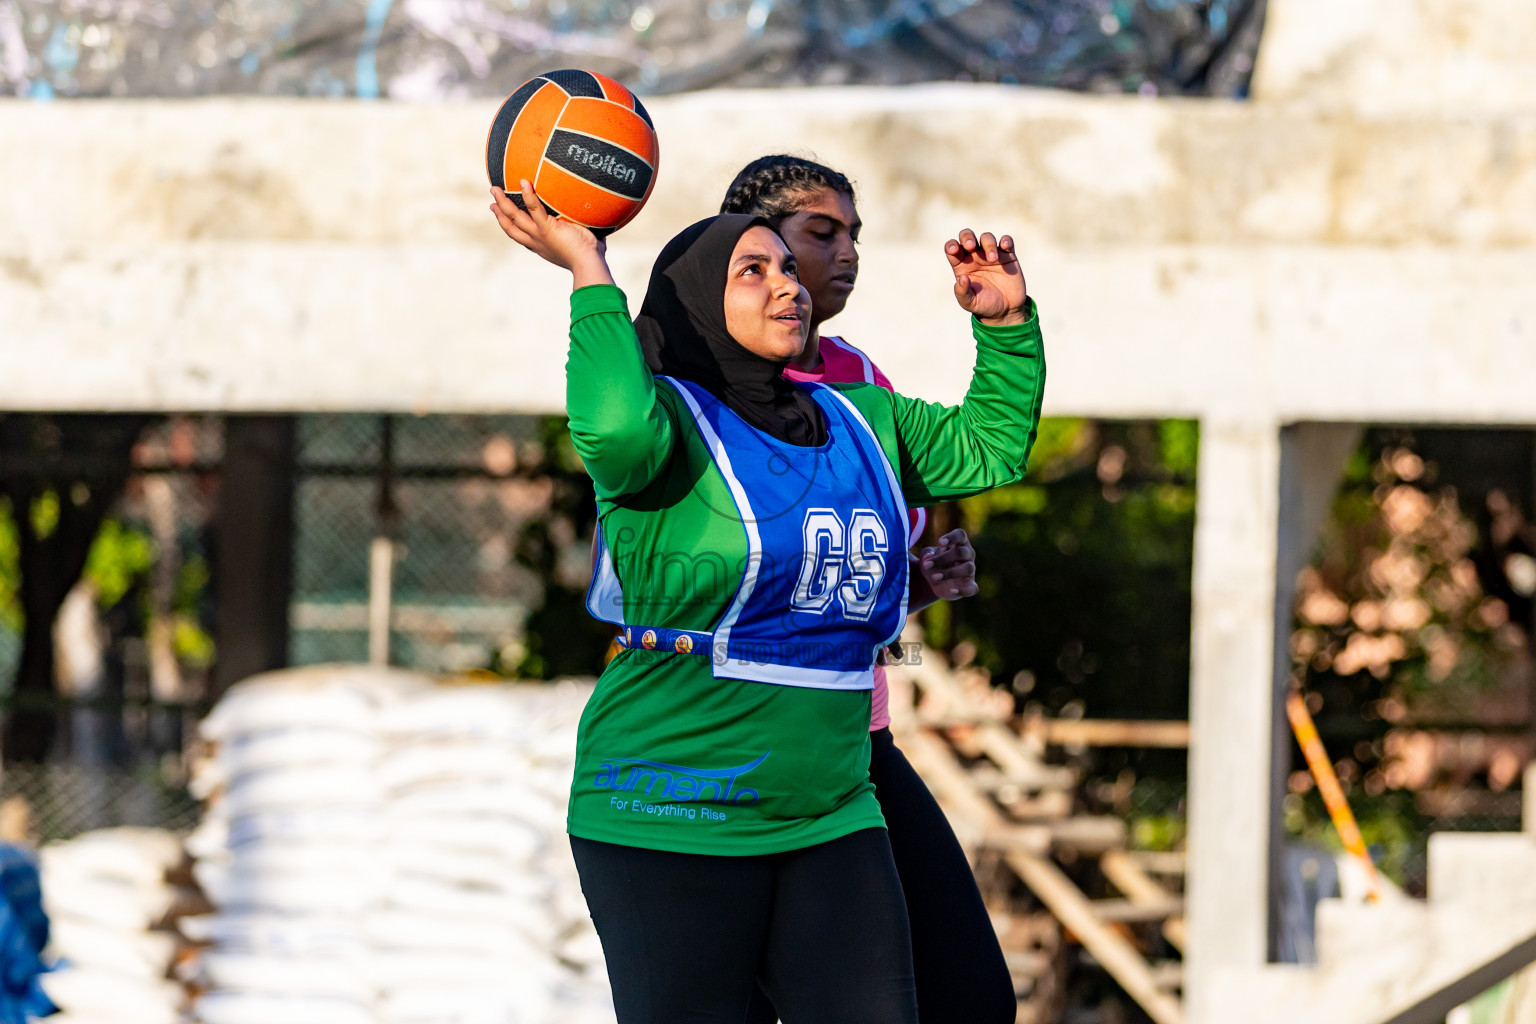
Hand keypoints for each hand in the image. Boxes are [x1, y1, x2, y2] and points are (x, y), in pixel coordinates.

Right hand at [490, 181, 612, 287]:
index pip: (521, 235)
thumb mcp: (583, 241)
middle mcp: (536, 242)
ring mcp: (539, 235)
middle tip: (492, 200)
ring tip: (495, 188)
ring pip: (514, 217)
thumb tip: (597, 218)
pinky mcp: (547, 229)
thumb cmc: (592, 258)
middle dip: (499, 213)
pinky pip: (534, 208)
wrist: (589, 265)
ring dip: (503, 203)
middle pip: (511, 227)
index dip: (508, 224)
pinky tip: (522, 181)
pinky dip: (528, 195)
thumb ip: (584, 230)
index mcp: (542, 247)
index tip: (501, 214)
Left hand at [917, 529, 977, 601]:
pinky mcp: (970, 585)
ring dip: (950, 573)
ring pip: (968, 568)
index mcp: (959, 543)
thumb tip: (929, 556)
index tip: (940, 542)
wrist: (935, 581)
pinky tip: (952, 591)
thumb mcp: (926, 557)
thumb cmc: (933, 562)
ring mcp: (971, 570)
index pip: (960, 535)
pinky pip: (973, 588)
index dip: (952, 537)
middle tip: (926, 565)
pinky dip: (964, 590)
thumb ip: (926, 554)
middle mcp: (968, 554)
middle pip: (961, 552)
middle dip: (943, 559)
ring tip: (934, 577)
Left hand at [945, 229, 1027, 326]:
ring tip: (992, 259)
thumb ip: (962, 292)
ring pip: (987, 238)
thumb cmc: (984, 305)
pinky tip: (1004, 246)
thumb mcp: (969, 303)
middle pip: (967, 237)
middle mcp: (975, 257)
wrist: (1006, 310)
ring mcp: (991, 254)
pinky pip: (1007, 242)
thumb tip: (961, 278)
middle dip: (967, 237)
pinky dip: (1005, 240)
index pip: (952, 249)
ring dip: (988, 244)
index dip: (951, 246)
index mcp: (962, 265)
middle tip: (971, 246)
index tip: (954, 250)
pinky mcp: (1008, 256)